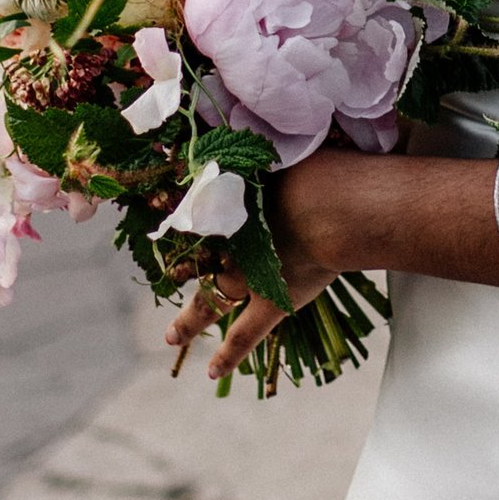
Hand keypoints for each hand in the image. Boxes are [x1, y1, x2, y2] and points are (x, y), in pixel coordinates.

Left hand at [166, 161, 331, 384]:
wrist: (336, 209)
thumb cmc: (317, 171)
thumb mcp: (285, 149)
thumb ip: (268, 149)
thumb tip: (258, 127)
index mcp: (234, 202)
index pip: (200, 208)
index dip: (182, 211)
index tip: (162, 209)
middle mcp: (231, 242)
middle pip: (198, 257)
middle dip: (180, 266)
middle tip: (164, 277)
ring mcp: (246, 276)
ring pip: (210, 299)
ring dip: (190, 317)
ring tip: (171, 334)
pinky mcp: (270, 303)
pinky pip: (244, 334)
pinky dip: (229, 354)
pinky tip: (212, 372)